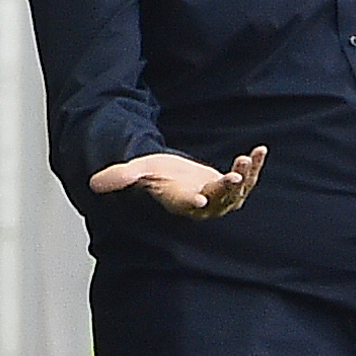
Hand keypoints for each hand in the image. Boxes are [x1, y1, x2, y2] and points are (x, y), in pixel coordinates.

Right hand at [89, 147, 264, 219]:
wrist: (172, 177)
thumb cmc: (155, 174)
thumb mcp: (138, 171)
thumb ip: (121, 177)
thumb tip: (95, 183)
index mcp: (177, 200)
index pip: (184, 205)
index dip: (191, 203)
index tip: (199, 199)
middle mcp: (201, 204)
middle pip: (216, 201)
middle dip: (226, 189)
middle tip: (234, 176)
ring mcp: (218, 197)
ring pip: (236, 194)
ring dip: (245, 177)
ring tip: (248, 157)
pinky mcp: (230, 187)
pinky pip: (247, 180)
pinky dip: (254, 167)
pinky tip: (260, 150)